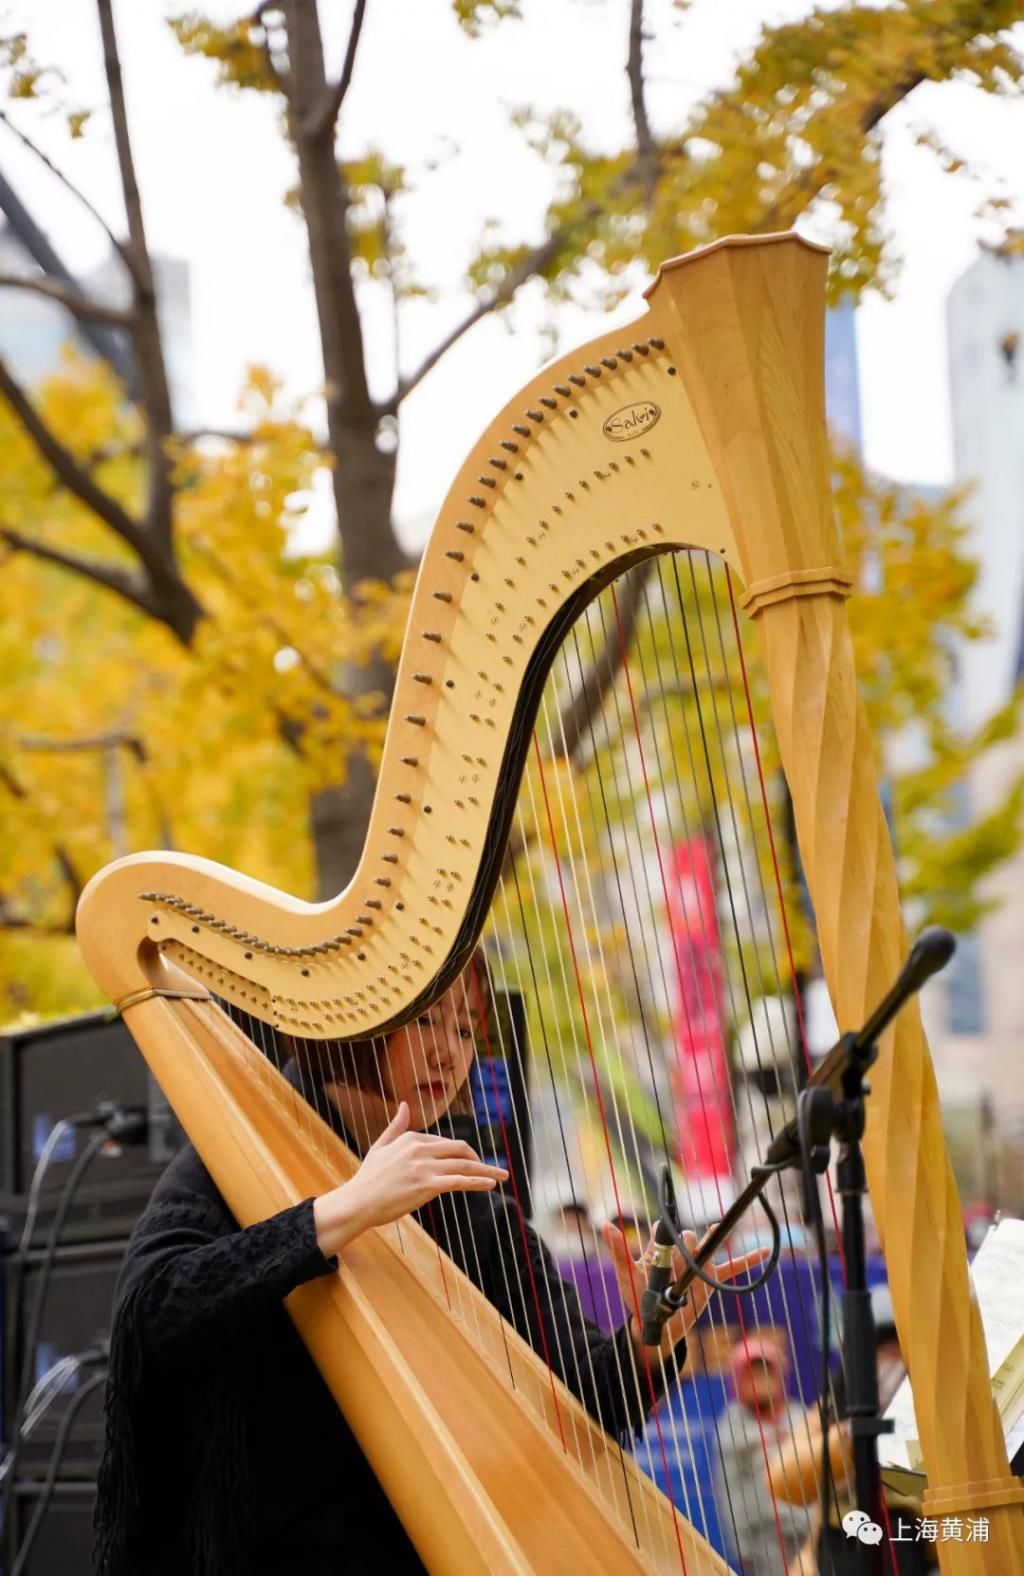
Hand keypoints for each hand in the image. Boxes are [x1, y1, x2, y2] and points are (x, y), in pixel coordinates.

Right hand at [314, 1101, 507, 1257]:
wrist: (357, 1202)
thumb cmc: (368, 1178)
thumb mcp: (381, 1146)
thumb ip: (396, 1125)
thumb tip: (405, 1105)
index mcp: (411, 1138)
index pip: (445, 1143)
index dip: (461, 1154)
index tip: (471, 1162)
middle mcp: (420, 1148)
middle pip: (461, 1149)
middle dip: (480, 1159)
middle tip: (492, 1169)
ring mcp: (425, 1167)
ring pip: (464, 1165)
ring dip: (486, 1171)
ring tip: (501, 1175)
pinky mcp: (427, 1185)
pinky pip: (459, 1181)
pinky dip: (477, 1182)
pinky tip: (490, 1184)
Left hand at [601, 1219, 770, 1360]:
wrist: (656, 1325)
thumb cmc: (638, 1298)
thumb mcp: (626, 1275)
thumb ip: (618, 1251)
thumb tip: (605, 1224)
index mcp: (659, 1249)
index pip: (663, 1231)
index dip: (663, 1232)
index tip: (663, 1230)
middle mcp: (680, 1253)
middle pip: (688, 1239)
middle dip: (687, 1244)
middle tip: (683, 1255)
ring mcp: (697, 1267)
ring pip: (708, 1249)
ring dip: (710, 1243)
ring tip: (716, 1231)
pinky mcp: (709, 1282)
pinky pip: (731, 1269)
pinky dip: (748, 1260)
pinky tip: (764, 1251)